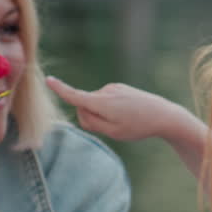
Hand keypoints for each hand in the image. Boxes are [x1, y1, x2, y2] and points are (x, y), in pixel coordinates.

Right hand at [47, 76, 186, 141]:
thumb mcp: (112, 131)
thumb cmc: (138, 127)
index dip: (60, 89)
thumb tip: (81, 108)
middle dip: (91, 118)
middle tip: (114, 127)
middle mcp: (105, 91)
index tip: (47, 79)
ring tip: (126, 120)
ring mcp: (113, 88)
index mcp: (102, 102)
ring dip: (103, 114)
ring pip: (95, 104)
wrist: (163, 114)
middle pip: (84, 107)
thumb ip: (92, 121)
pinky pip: (105, 101)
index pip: (75, 95)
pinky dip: (110, 109)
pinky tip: (129, 113)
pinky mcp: (119, 87)